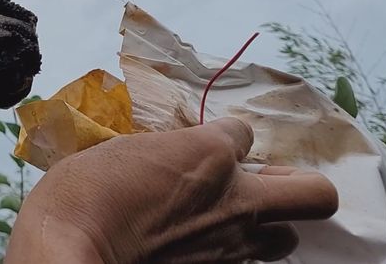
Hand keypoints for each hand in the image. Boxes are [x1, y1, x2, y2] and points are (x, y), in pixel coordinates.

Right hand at [6, 118, 337, 263]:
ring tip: (228, 222)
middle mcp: (236, 198)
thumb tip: (178, 162)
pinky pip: (246, 262)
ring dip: (264, 225)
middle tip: (261, 184)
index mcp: (210, 153)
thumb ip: (167, 153)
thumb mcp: (125, 150)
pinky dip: (230, 253)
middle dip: (293, 184)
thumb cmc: (83, 191)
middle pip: (314, 193)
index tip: (201, 149)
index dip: (223, 140)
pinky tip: (199, 246)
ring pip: (286, 237)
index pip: (242, 133)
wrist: (71, 248)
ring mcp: (233, 244)